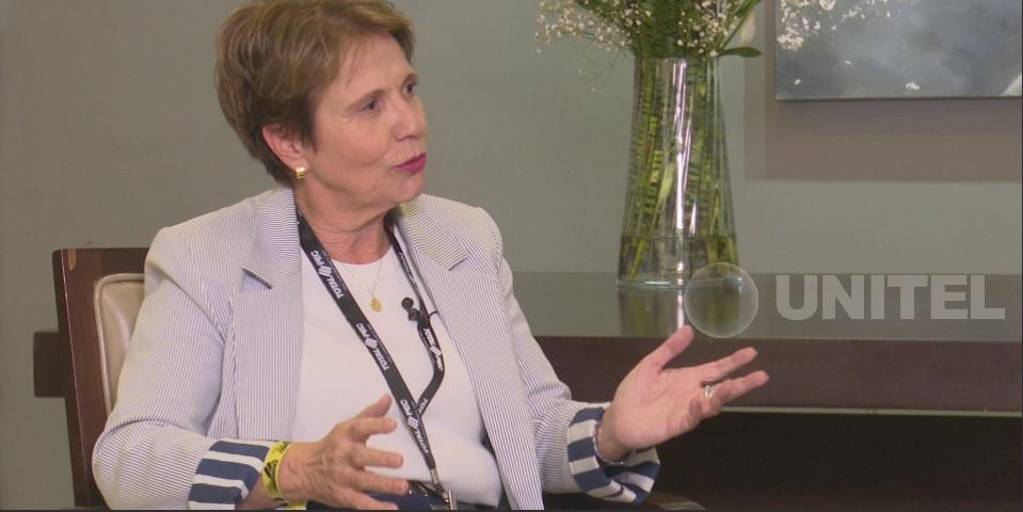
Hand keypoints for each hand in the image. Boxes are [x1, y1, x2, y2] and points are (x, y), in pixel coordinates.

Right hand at [279, 394, 408, 509]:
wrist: (303, 470)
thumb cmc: (332, 447)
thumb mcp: (348, 427)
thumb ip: (371, 414)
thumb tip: (388, 399)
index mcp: (345, 436)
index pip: (360, 427)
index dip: (376, 425)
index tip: (392, 425)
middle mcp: (343, 456)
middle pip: (361, 457)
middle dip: (380, 459)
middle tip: (399, 460)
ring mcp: (342, 477)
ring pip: (363, 482)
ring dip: (384, 485)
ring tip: (403, 486)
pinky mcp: (343, 496)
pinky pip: (360, 503)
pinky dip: (375, 507)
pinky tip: (391, 507)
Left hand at [597, 326, 768, 459]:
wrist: (618, 417)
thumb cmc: (635, 391)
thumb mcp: (651, 364)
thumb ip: (669, 349)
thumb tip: (688, 329)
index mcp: (688, 378)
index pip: (716, 368)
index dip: (733, 361)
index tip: (752, 352)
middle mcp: (693, 393)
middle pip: (722, 387)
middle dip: (741, 382)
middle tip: (761, 375)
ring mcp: (688, 409)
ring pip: (712, 403)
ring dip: (724, 395)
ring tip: (735, 386)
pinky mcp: (678, 424)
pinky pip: (692, 417)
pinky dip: (699, 409)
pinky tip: (702, 400)